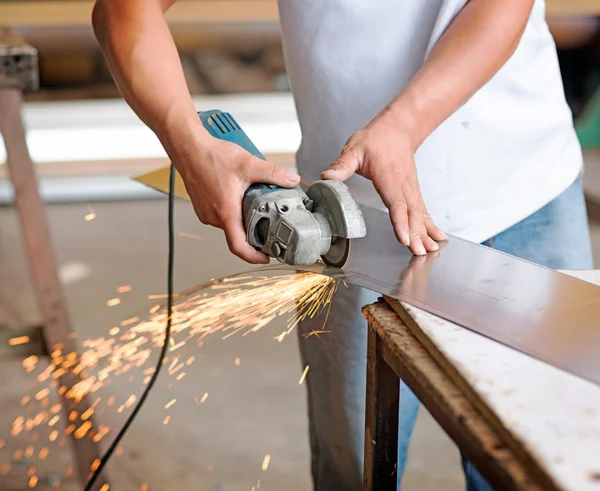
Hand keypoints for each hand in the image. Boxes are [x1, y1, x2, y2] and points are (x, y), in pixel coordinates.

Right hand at [172, 129, 300, 263]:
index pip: (238, 246)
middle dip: (254, 231)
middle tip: (269, 224)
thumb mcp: (248, 164)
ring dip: (242, 219)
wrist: (188, 147)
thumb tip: (291, 180)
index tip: (266, 257)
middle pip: (237, 234)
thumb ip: (273, 173)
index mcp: (225, 212)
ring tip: (255, 206)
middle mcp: (213, 217)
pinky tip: (240, 198)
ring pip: (229, 224)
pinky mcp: (202, 207)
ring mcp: (206, 213)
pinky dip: (232, 212)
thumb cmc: (210, 156)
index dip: (254, 257)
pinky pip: (221, 216)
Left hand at [321, 111, 445, 255]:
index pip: (396, 202)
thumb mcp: (354, 149)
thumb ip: (342, 165)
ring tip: (432, 249)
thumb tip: (327, 176)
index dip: (400, 222)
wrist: (398, 128)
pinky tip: (436, 237)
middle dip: (416, 233)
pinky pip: (423, 210)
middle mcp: (404, 184)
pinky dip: (430, 224)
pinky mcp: (414, 191)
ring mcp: (412, 188)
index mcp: (389, 176)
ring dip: (425, 232)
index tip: (404, 238)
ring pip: (420, 213)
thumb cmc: (376, 139)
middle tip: (419, 252)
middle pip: (412, 212)